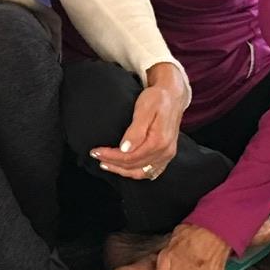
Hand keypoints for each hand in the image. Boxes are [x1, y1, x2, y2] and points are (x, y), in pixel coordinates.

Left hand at [90, 64, 187, 180]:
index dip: (111, 156)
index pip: (130, 157)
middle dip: (112, 162)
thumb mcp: (144, 109)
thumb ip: (135, 130)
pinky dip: (134, 172)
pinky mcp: (166, 156)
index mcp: (159, 141)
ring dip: (121, 170)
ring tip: (105, 163)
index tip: (96, 151)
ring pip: (141, 172)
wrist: (173, 97)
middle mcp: (165, 152)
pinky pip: (149, 172)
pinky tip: (123, 168)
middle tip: (96, 155)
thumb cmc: (157, 99)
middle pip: (133, 165)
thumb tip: (125, 149)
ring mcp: (167, 156)